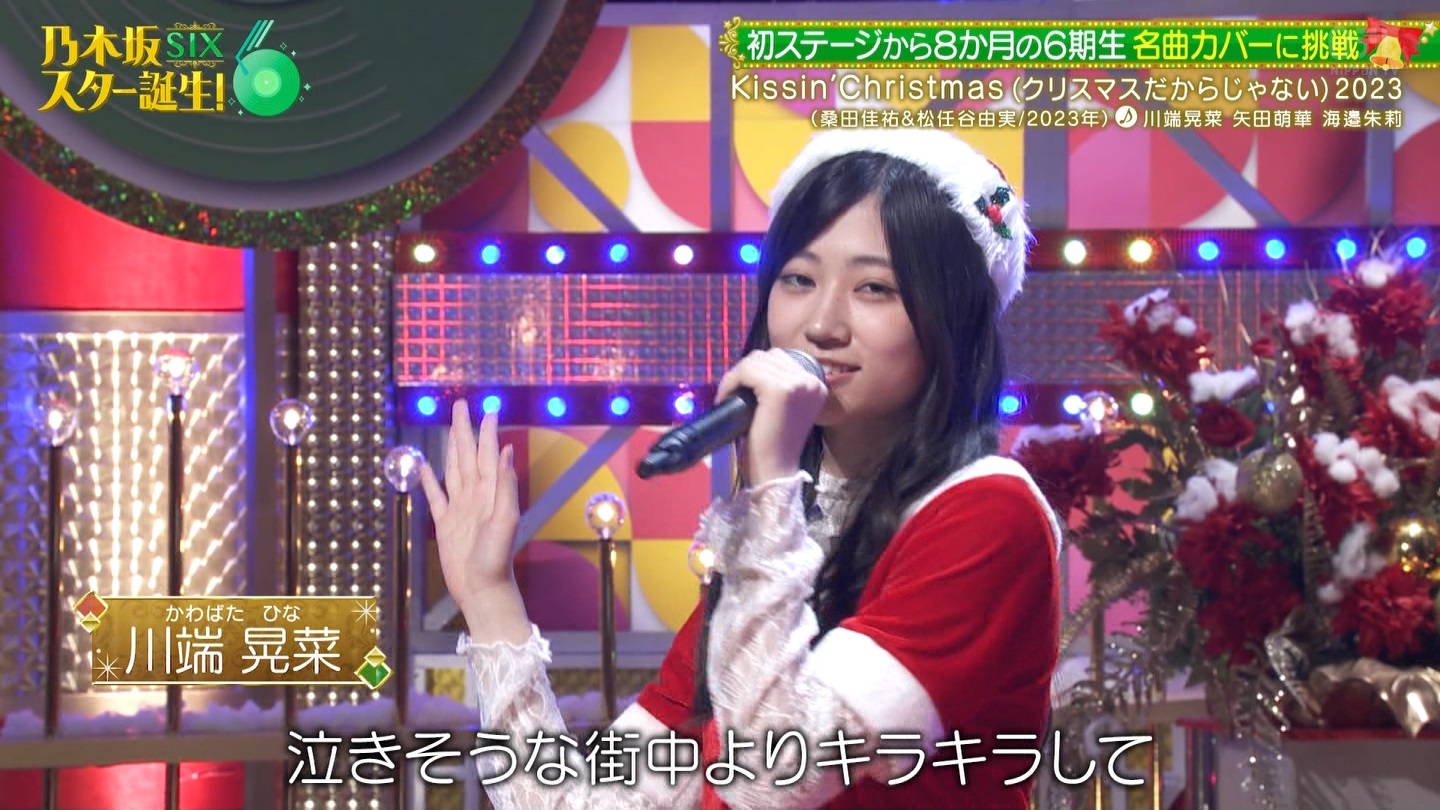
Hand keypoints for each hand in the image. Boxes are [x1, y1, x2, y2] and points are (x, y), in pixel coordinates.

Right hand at [420, 400, 522, 632]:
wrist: (482, 588)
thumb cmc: (497, 558)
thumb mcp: (505, 519)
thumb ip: (505, 485)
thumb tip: (506, 450)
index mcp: (491, 492)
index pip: (487, 454)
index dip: (486, 431)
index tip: (487, 409)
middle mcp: (476, 496)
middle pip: (468, 455)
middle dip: (464, 430)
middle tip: (461, 405)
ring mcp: (460, 508)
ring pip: (453, 469)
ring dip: (451, 448)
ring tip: (449, 427)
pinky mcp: (446, 524)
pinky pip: (436, 496)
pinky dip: (429, 480)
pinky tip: (425, 466)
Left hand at [715, 348, 827, 485]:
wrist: (774, 470)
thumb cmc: (773, 443)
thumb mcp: (784, 408)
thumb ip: (779, 385)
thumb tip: (754, 365)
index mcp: (816, 384)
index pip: (779, 358)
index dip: (755, 370)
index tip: (741, 390)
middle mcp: (811, 381)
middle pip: (767, 356)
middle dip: (745, 371)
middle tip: (731, 393)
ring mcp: (798, 384)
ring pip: (755, 361)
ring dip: (735, 376)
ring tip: (727, 397)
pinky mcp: (780, 389)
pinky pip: (747, 371)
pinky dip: (730, 382)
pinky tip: (725, 398)